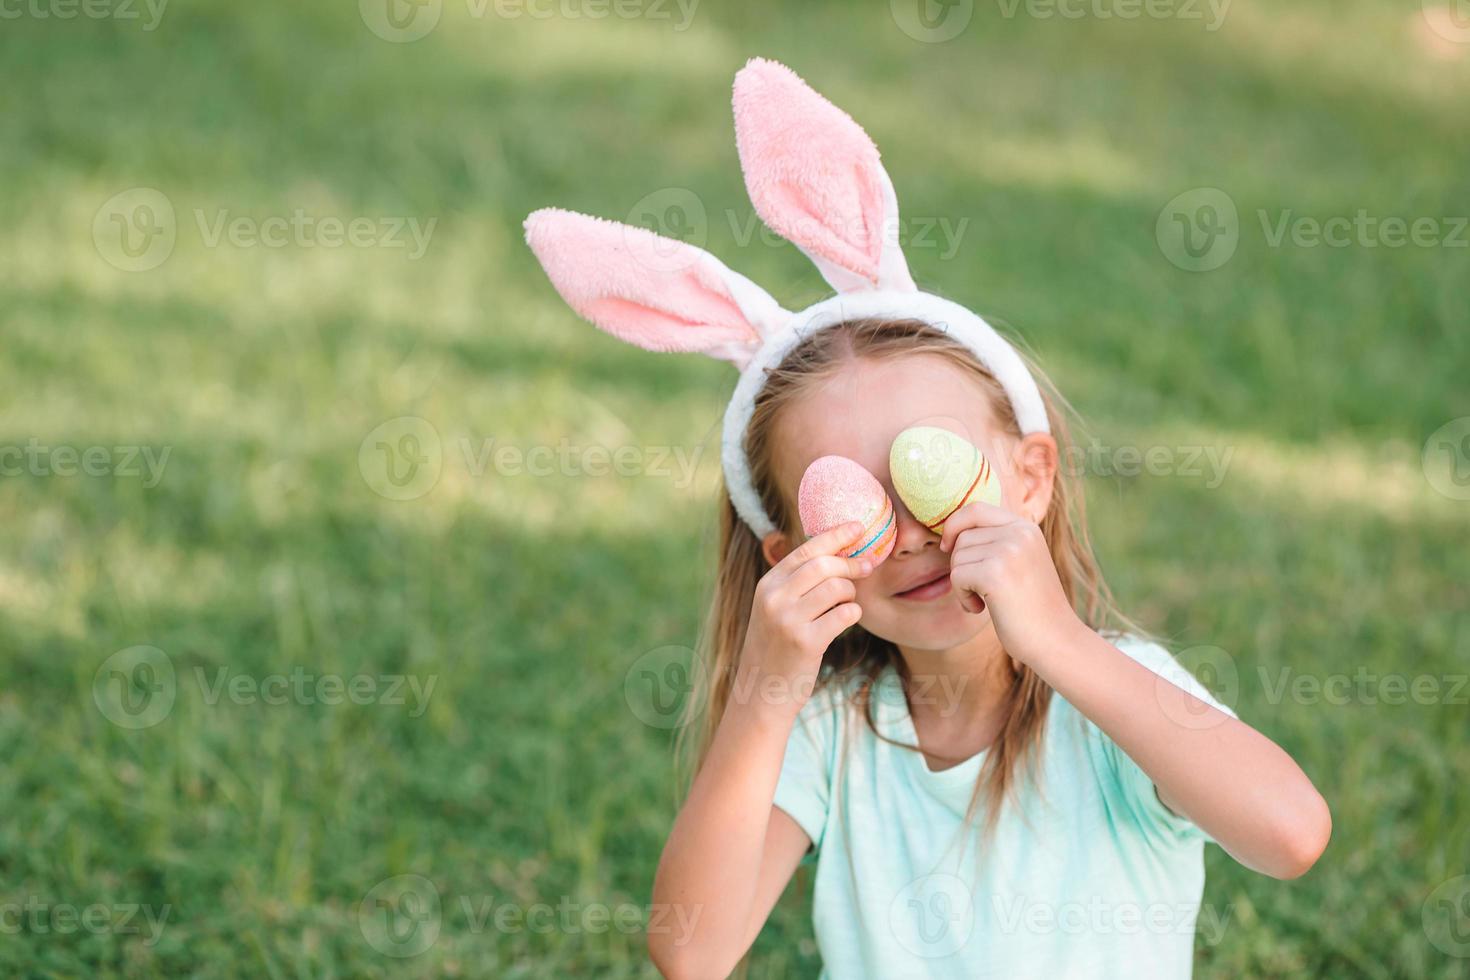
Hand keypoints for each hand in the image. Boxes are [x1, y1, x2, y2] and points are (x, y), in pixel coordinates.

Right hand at [741, 522, 874, 715]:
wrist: (761, 693)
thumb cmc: (775, 648)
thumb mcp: (773, 609)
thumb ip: (795, 583)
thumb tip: (835, 553)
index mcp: (767, 585)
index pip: (806, 550)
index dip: (835, 535)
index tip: (857, 528)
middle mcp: (774, 598)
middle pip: (824, 565)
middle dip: (850, 563)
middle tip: (866, 567)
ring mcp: (789, 620)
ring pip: (837, 588)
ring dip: (850, 593)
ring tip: (845, 604)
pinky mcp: (806, 642)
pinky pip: (844, 614)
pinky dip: (852, 614)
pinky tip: (845, 620)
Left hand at [939, 500, 1079, 662]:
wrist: (1056, 640)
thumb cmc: (1032, 607)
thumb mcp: (1021, 561)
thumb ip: (996, 541)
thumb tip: (951, 531)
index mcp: (1026, 527)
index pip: (975, 509)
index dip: (954, 526)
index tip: (947, 547)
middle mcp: (1019, 533)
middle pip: (962, 536)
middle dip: (960, 564)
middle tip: (978, 588)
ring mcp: (1009, 551)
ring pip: (957, 557)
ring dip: (962, 584)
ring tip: (985, 600)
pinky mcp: (996, 573)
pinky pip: (957, 577)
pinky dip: (962, 597)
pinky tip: (981, 609)